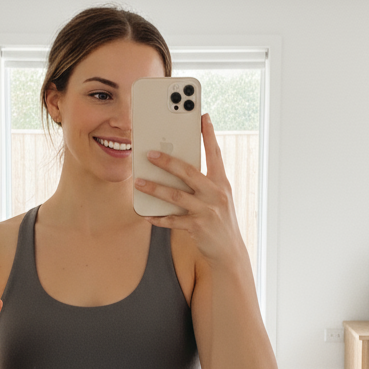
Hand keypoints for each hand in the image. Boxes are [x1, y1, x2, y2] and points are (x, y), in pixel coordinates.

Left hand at [133, 113, 243, 266]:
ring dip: (155, 188)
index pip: (215, 154)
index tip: (203, 117)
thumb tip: (179, 169)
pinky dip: (159, 217)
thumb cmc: (220, 221)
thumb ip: (204, 183)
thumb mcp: (219, 198)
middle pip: (189, 172)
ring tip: (139, 182)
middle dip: (168, 161)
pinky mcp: (198, 227)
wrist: (229, 251)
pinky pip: (173, 220)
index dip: (209, 135)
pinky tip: (147, 214)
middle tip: (150, 153)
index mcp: (222, 183)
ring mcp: (207, 211)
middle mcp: (216, 194)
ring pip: (176, 196)